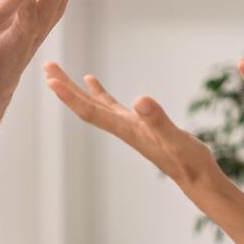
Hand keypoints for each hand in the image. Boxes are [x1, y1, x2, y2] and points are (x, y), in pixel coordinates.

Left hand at [43, 64, 212, 185]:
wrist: (196, 177)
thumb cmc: (187, 161)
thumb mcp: (175, 137)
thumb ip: (158, 120)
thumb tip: (140, 100)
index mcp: (126, 129)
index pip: (91, 111)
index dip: (70, 97)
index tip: (50, 80)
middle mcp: (122, 127)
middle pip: (85, 106)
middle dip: (65, 88)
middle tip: (47, 66)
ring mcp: (128, 126)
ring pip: (94, 104)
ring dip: (75, 89)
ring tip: (57, 72)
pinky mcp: (138, 124)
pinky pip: (109, 104)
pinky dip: (98, 92)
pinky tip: (91, 81)